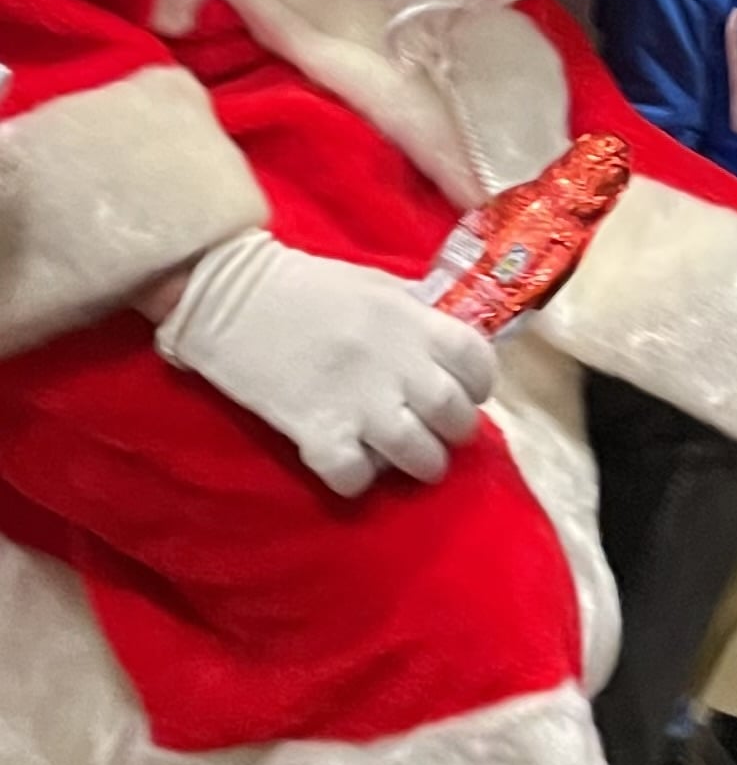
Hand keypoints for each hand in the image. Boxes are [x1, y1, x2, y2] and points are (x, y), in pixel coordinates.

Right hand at [156, 231, 494, 498]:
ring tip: (406, 460)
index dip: (479, 383)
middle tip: (437, 432)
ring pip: (419, 455)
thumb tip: (451, 340)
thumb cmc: (306, 285)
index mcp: (411, 319)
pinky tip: (350, 465)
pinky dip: (358, 480)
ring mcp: (358, 400)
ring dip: (421, 464)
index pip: (476, 360)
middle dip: (455, 431)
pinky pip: (355, 477)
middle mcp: (395, 362)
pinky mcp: (316, 432)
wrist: (229, 295)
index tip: (467, 391)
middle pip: (454, 416)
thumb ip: (416, 314)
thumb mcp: (376, 284)